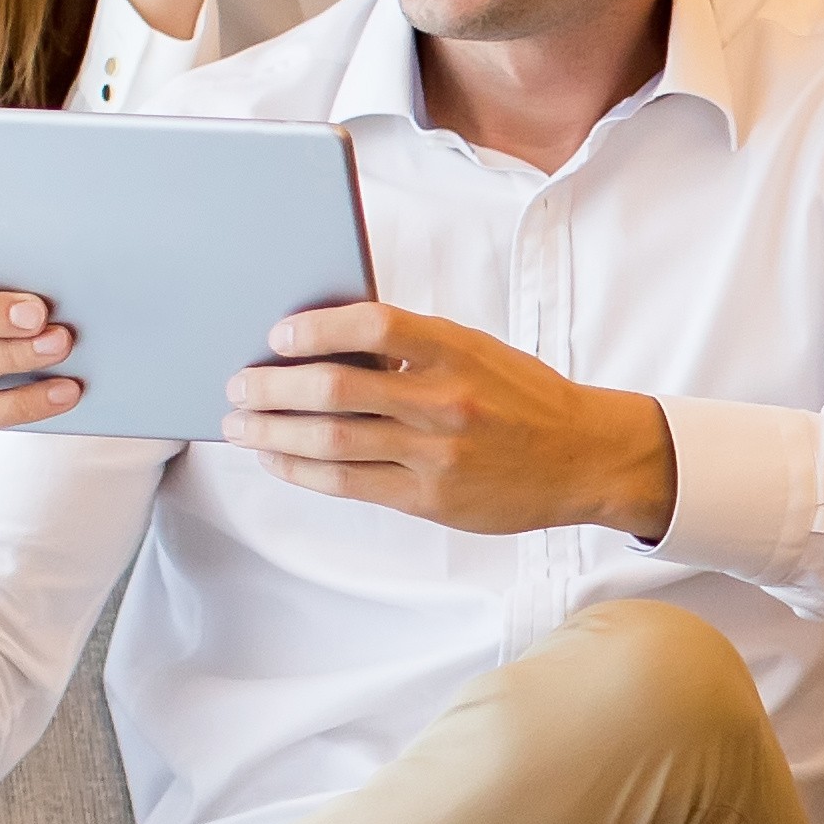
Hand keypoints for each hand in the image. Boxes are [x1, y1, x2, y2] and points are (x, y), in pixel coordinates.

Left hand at [233, 304, 676, 541]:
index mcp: (456, 350)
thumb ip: (414, 348)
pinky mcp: (430, 497)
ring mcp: (436, 454)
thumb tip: (330, 346)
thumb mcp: (478, 352)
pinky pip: (349, 484)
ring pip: (332, 441)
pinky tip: (278, 458)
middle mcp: (444, 401)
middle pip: (335, 391)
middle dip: (272, 388)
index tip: (277, 336)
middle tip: (238, 385)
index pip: (372, 326)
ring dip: (273, 432)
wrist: (585, 456)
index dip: (315, 329)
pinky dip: (303, 469)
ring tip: (242, 425)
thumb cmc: (524, 397)